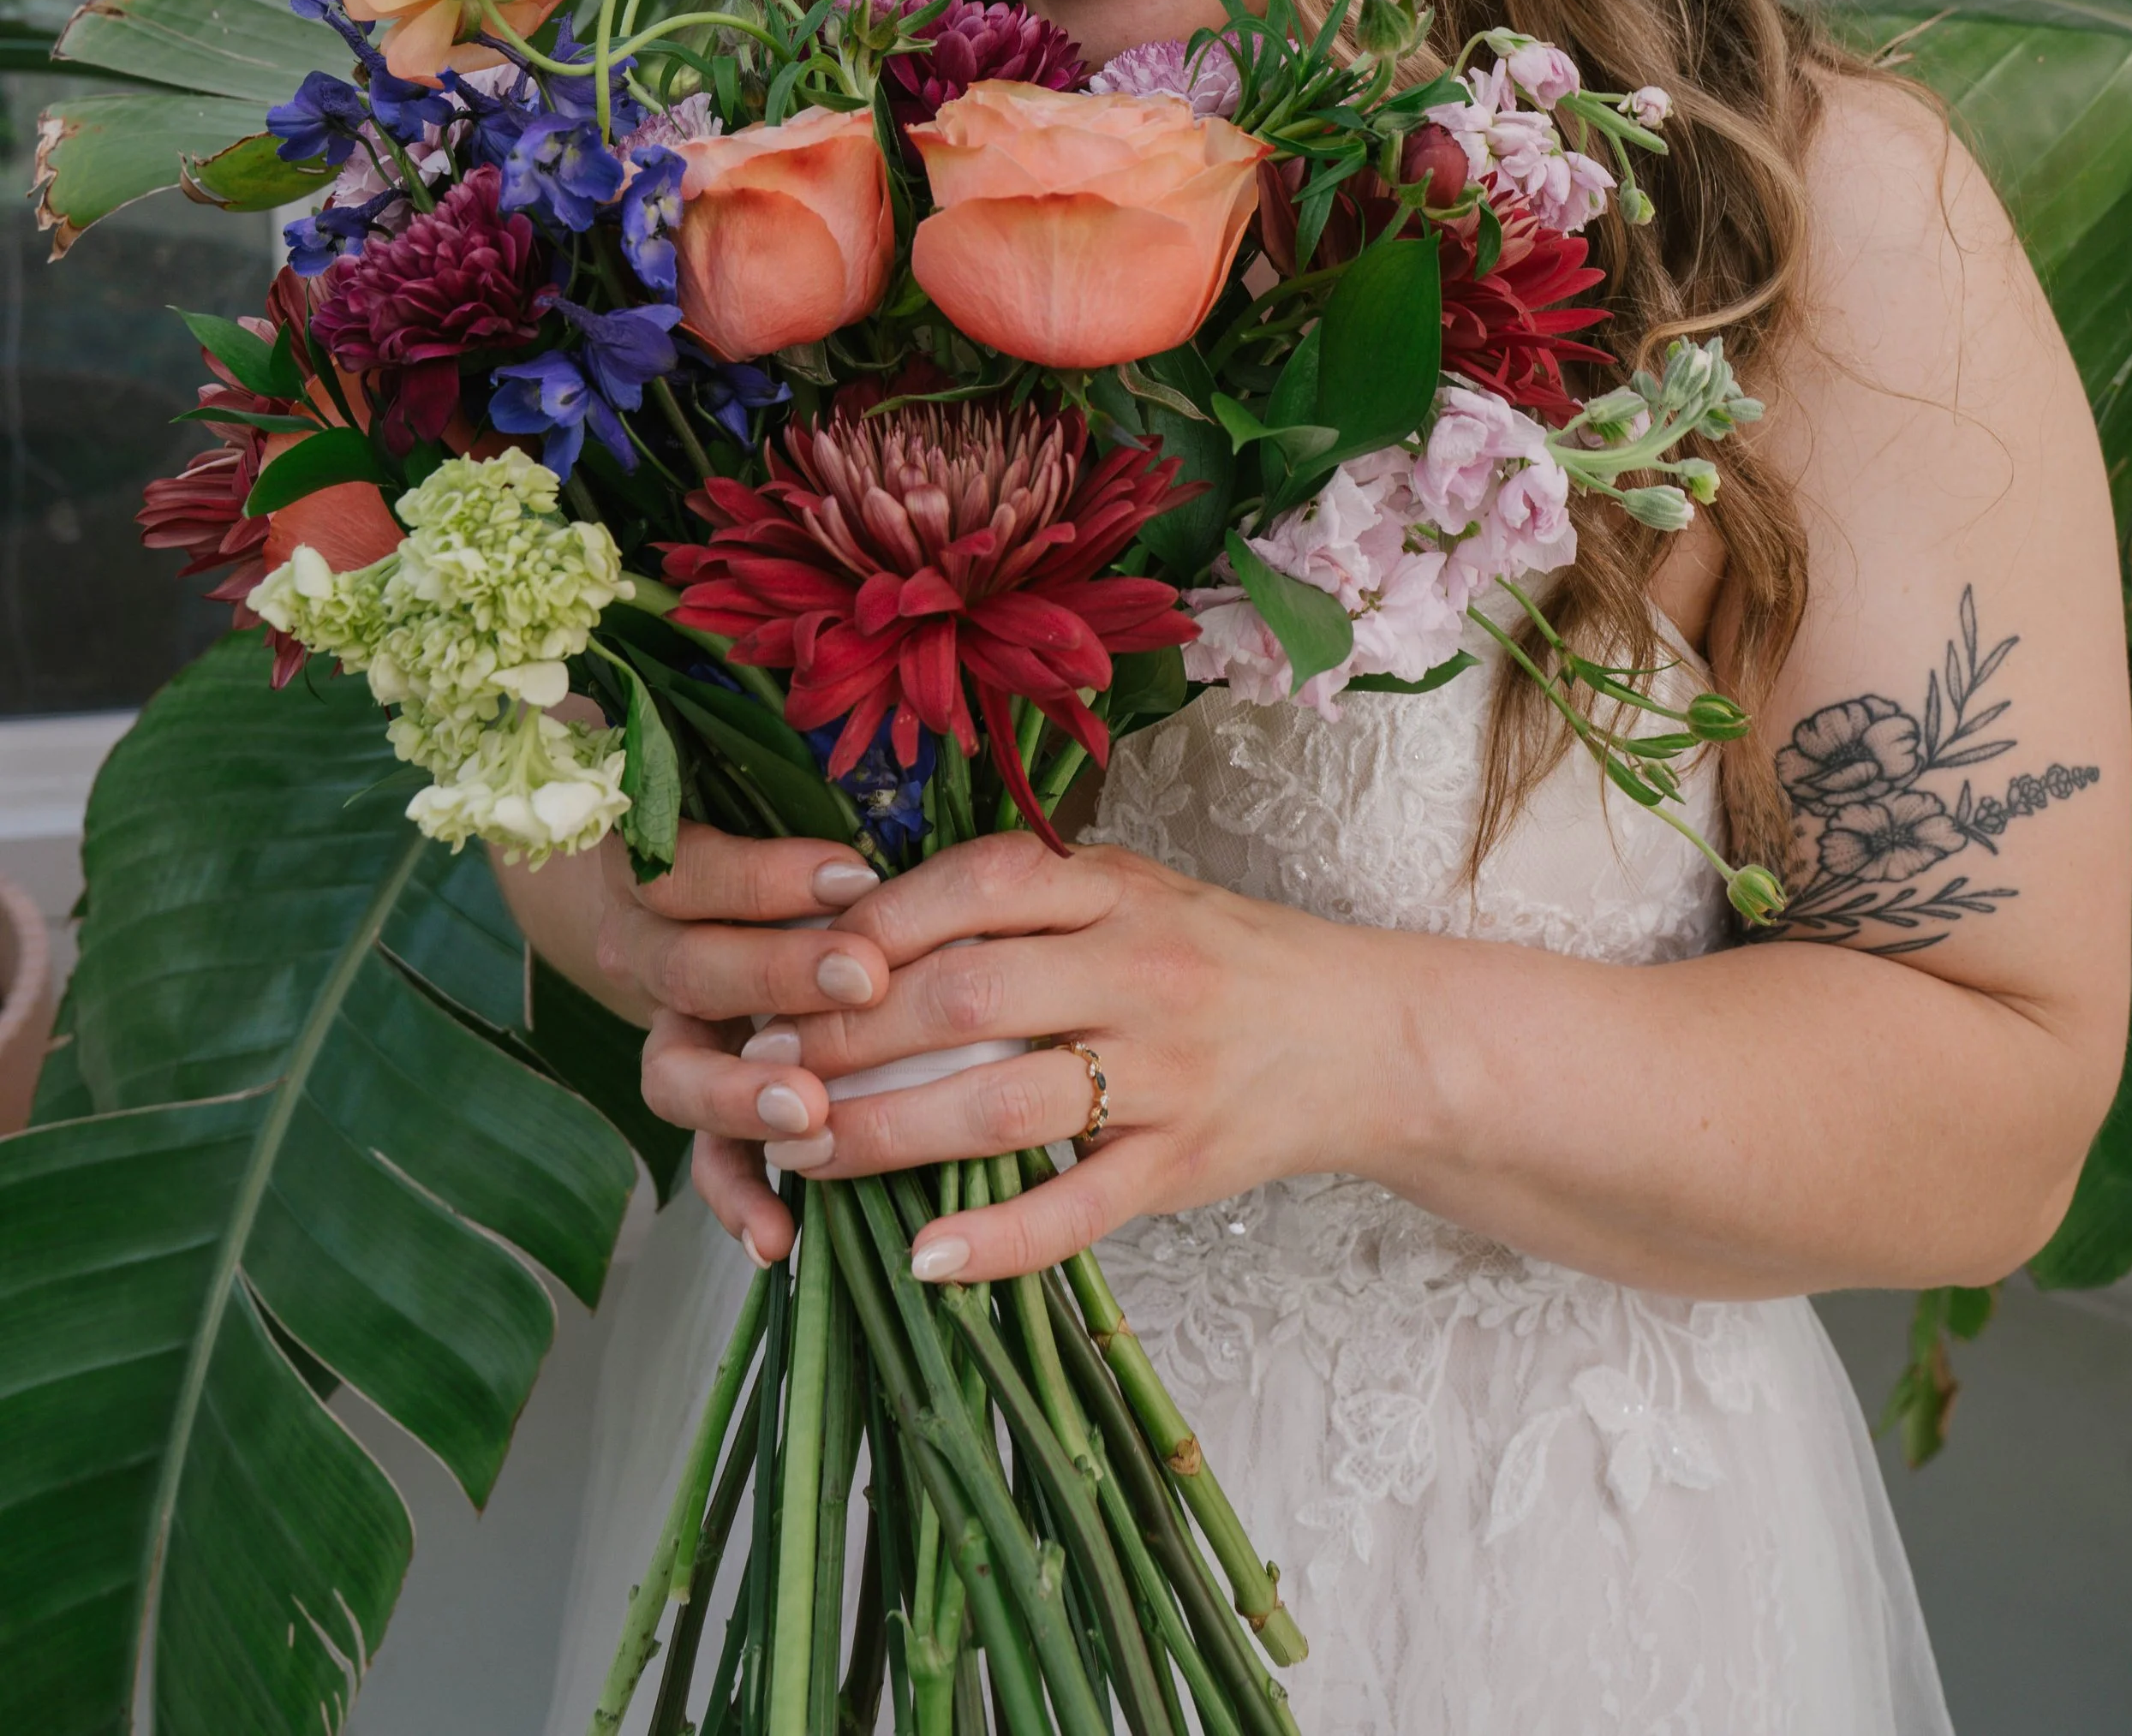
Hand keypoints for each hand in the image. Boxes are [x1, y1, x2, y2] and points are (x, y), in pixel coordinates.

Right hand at [597, 823, 896, 1263]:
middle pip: (689, 968)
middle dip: (776, 975)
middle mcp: (650, 952)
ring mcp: (671, 1034)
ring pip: (675, 1072)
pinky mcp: (701, 1104)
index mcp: (662, 872)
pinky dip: (737, 1198)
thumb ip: (821, 845)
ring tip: (808, 1111)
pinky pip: (702, 1159)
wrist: (690, 906)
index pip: (694, 870)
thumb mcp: (779, 828)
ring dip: (741, 1095)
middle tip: (863, 980)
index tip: (855, 876)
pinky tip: (779, 1236)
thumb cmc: (772, 856)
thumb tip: (901, 842)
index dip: (767, 877)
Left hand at [750, 829, 1380, 1282]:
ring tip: (798, 1149)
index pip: (974, 887)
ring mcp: (1163, 1072)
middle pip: (965, 997)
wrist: (1361, 1034)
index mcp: (1115, 890)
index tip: (789, 957)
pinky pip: (1077, 1209)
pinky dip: (996, 1239)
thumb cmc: (1219, 957)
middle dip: (845, 1034)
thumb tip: (866, 916)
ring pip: (1002, 1103)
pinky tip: (920, 1256)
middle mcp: (1138, 970)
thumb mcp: (1132, 892)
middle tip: (759, 1062)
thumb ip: (1023, 899)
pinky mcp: (1181, 1165)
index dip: (871, 924)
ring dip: (885, 1132)